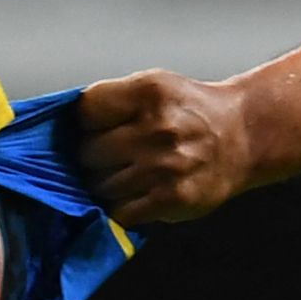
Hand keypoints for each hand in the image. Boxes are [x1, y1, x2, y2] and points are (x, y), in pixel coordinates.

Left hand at [77, 69, 256, 222]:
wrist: (243, 137)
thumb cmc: (188, 111)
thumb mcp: (154, 87)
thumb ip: (112, 102)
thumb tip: (57, 127)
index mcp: (149, 92)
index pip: (84, 112)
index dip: (84, 124)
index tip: (94, 129)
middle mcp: (158, 127)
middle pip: (87, 152)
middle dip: (91, 157)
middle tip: (110, 156)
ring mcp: (165, 165)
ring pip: (99, 185)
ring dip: (104, 185)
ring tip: (125, 175)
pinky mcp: (172, 198)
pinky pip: (120, 211)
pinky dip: (120, 207)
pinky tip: (135, 195)